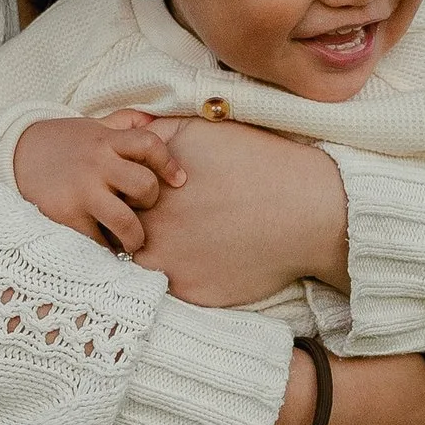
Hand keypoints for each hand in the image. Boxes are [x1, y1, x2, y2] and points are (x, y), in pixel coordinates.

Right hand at [10, 111, 186, 253]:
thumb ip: (122, 123)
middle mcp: (96, 164)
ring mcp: (80, 191)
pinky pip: (97, 241)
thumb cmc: (61, 144)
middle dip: (149, 202)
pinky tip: (103, 244)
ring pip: (126, 222)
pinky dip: (105, 248)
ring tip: (131, 242)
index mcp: (105, 140)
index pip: (150, 145)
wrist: (12, 155)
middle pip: (145, 186)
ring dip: (134, 237)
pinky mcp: (64, 215)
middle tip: (141, 210)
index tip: (178, 181)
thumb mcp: (91, 126)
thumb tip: (156, 118)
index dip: (169, 164)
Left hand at [132, 119, 349, 304]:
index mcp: (149, 190)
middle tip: (174, 220)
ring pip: (142, 264)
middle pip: (124, 232)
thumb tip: (130, 133)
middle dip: (139, 226)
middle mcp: (152, 228)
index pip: (117, 199)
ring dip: (156, 255)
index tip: (152, 196)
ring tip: (190, 242)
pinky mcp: (191, 293)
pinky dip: (183, 277)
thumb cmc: (259, 164)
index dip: (132, 198)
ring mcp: (169, 265)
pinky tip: (209, 259)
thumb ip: (156, 134)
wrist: (308, 209)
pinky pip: (171, 288)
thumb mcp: (201, 130)